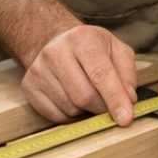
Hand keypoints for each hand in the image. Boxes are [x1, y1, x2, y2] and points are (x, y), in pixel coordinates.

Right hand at [21, 24, 137, 124]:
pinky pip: (54, 115)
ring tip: (88, 95)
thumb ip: (127, 74)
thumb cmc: (92, 48)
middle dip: (101, 107)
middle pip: (84, 96)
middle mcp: (56, 51)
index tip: (125, 118)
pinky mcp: (29, 86)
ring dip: (85, 111)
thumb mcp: (117, 50)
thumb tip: (129, 100)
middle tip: (108, 105)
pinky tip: (73, 100)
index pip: (100, 74)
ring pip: (70, 108)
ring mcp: (39, 69)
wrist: (58, 42)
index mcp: (82, 38)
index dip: (115, 99)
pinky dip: (70, 116)